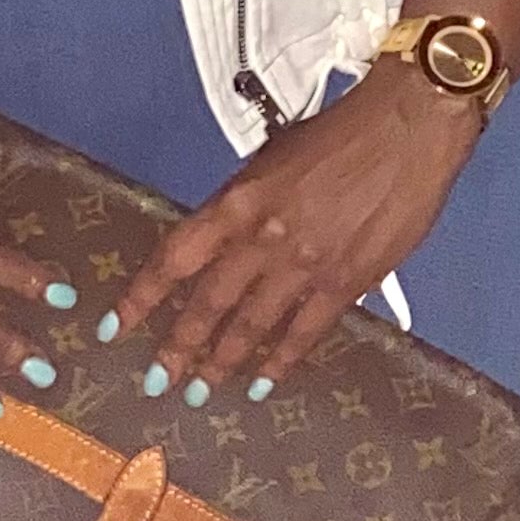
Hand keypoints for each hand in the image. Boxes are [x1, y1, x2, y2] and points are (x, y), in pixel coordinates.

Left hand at [107, 71, 479, 391]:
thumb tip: (222, 244)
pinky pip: (305, 331)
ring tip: (201, 391)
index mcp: (238, 202)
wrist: (404, 129)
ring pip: (251, 325)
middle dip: (178, 348)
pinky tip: (263, 381)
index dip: (141, 298)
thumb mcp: (272, 159)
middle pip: (207, 303)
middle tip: (157, 381)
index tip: (115, 326)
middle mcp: (263, 238)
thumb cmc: (339, 135)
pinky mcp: (346, 281)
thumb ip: (243, 206)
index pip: (175, 258)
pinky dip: (281, 360)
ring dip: (222, 361)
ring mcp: (304, 264)